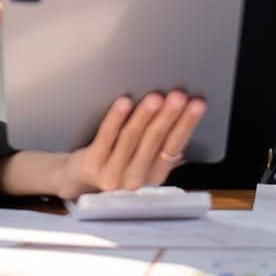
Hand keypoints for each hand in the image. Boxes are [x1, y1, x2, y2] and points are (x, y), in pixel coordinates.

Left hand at [52, 91, 206, 198]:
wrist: (77, 179)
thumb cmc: (115, 162)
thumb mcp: (143, 161)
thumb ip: (161, 146)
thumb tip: (186, 117)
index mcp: (154, 176)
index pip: (174, 147)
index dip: (187, 124)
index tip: (198, 103)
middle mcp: (135, 180)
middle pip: (155, 142)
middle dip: (169, 116)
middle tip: (179, 95)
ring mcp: (112, 174)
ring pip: (132, 139)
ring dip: (145, 115)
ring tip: (156, 96)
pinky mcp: (92, 165)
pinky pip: (106, 137)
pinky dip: (116, 118)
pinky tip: (124, 101)